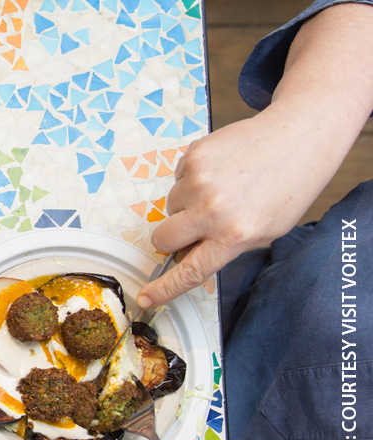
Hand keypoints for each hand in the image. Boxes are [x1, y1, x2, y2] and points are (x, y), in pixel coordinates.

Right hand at [135, 110, 326, 306]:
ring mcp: (200, 182)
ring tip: (221, 189)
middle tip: (193, 227)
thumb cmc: (289, 186)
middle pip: (164, 238)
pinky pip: (177, 178)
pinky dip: (193, 178)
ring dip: (187, 204)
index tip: (145, 297)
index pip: (190, 271)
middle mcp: (214, 210)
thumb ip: (227, 246)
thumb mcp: (267, 231)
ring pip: (170, 206)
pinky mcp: (194, 157)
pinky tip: (221, 171)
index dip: (164, 288)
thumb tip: (189, 252)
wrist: (299, 136)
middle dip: (171, 238)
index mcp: (235, 235)